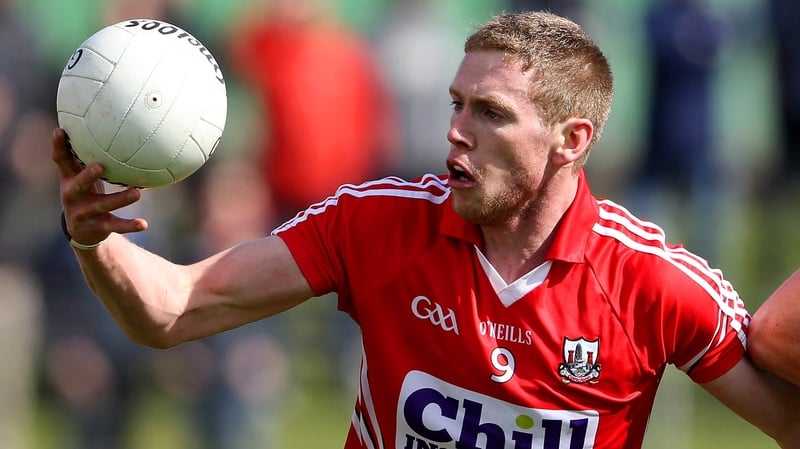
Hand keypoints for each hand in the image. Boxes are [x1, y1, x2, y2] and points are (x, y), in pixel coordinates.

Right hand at [52, 128, 147, 244]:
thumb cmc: (87, 192)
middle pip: (78, 185)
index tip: (60, 131)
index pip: (61, 161)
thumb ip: (89, 155)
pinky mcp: (98, 226)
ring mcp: (85, 212)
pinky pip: (115, 225)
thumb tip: (109, 125)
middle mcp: (73, 195)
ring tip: (137, 193)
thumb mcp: (83, 175)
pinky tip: (144, 224)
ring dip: (119, 199)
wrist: (82, 230)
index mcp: (70, 179)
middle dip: (88, 176)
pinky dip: (129, 224)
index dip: (58, 146)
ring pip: (102, 205)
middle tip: (100, 166)